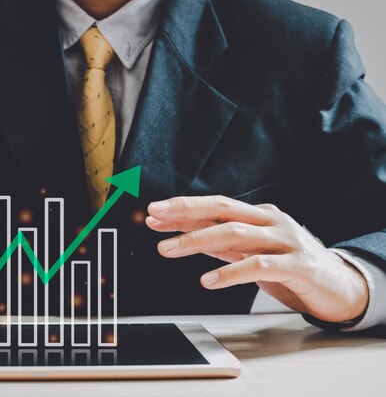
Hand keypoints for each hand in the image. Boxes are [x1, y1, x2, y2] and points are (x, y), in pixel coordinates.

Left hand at [146, 196, 368, 322]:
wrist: (340, 286)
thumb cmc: (290, 266)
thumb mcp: (250, 251)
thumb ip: (220, 243)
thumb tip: (182, 235)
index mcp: (258, 216)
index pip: (214, 206)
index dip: (182, 208)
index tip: (152, 213)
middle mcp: (271, 222)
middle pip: (222, 209)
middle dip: (184, 212)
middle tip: (154, 218)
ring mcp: (286, 241)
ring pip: (235, 234)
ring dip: (197, 240)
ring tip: (167, 249)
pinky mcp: (298, 266)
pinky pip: (259, 266)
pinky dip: (230, 272)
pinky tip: (208, 280)